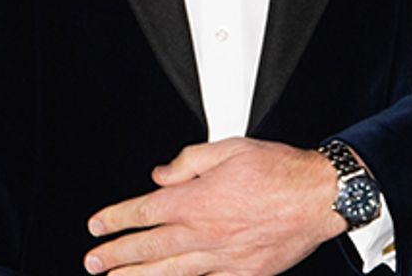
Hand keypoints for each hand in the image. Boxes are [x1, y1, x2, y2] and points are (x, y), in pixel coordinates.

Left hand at [84, 136, 344, 274]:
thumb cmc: (279, 170)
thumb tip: (161, 175)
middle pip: (150, 248)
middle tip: (93, 261)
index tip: (98, 225)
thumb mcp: (229, 148)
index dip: (117, 219)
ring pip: (172, 273)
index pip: (146, 211)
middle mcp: (206, 233)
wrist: (318, 197)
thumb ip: (189, 161)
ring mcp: (224, 260)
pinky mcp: (244, 274)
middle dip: (117, 255)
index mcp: (199, 200)